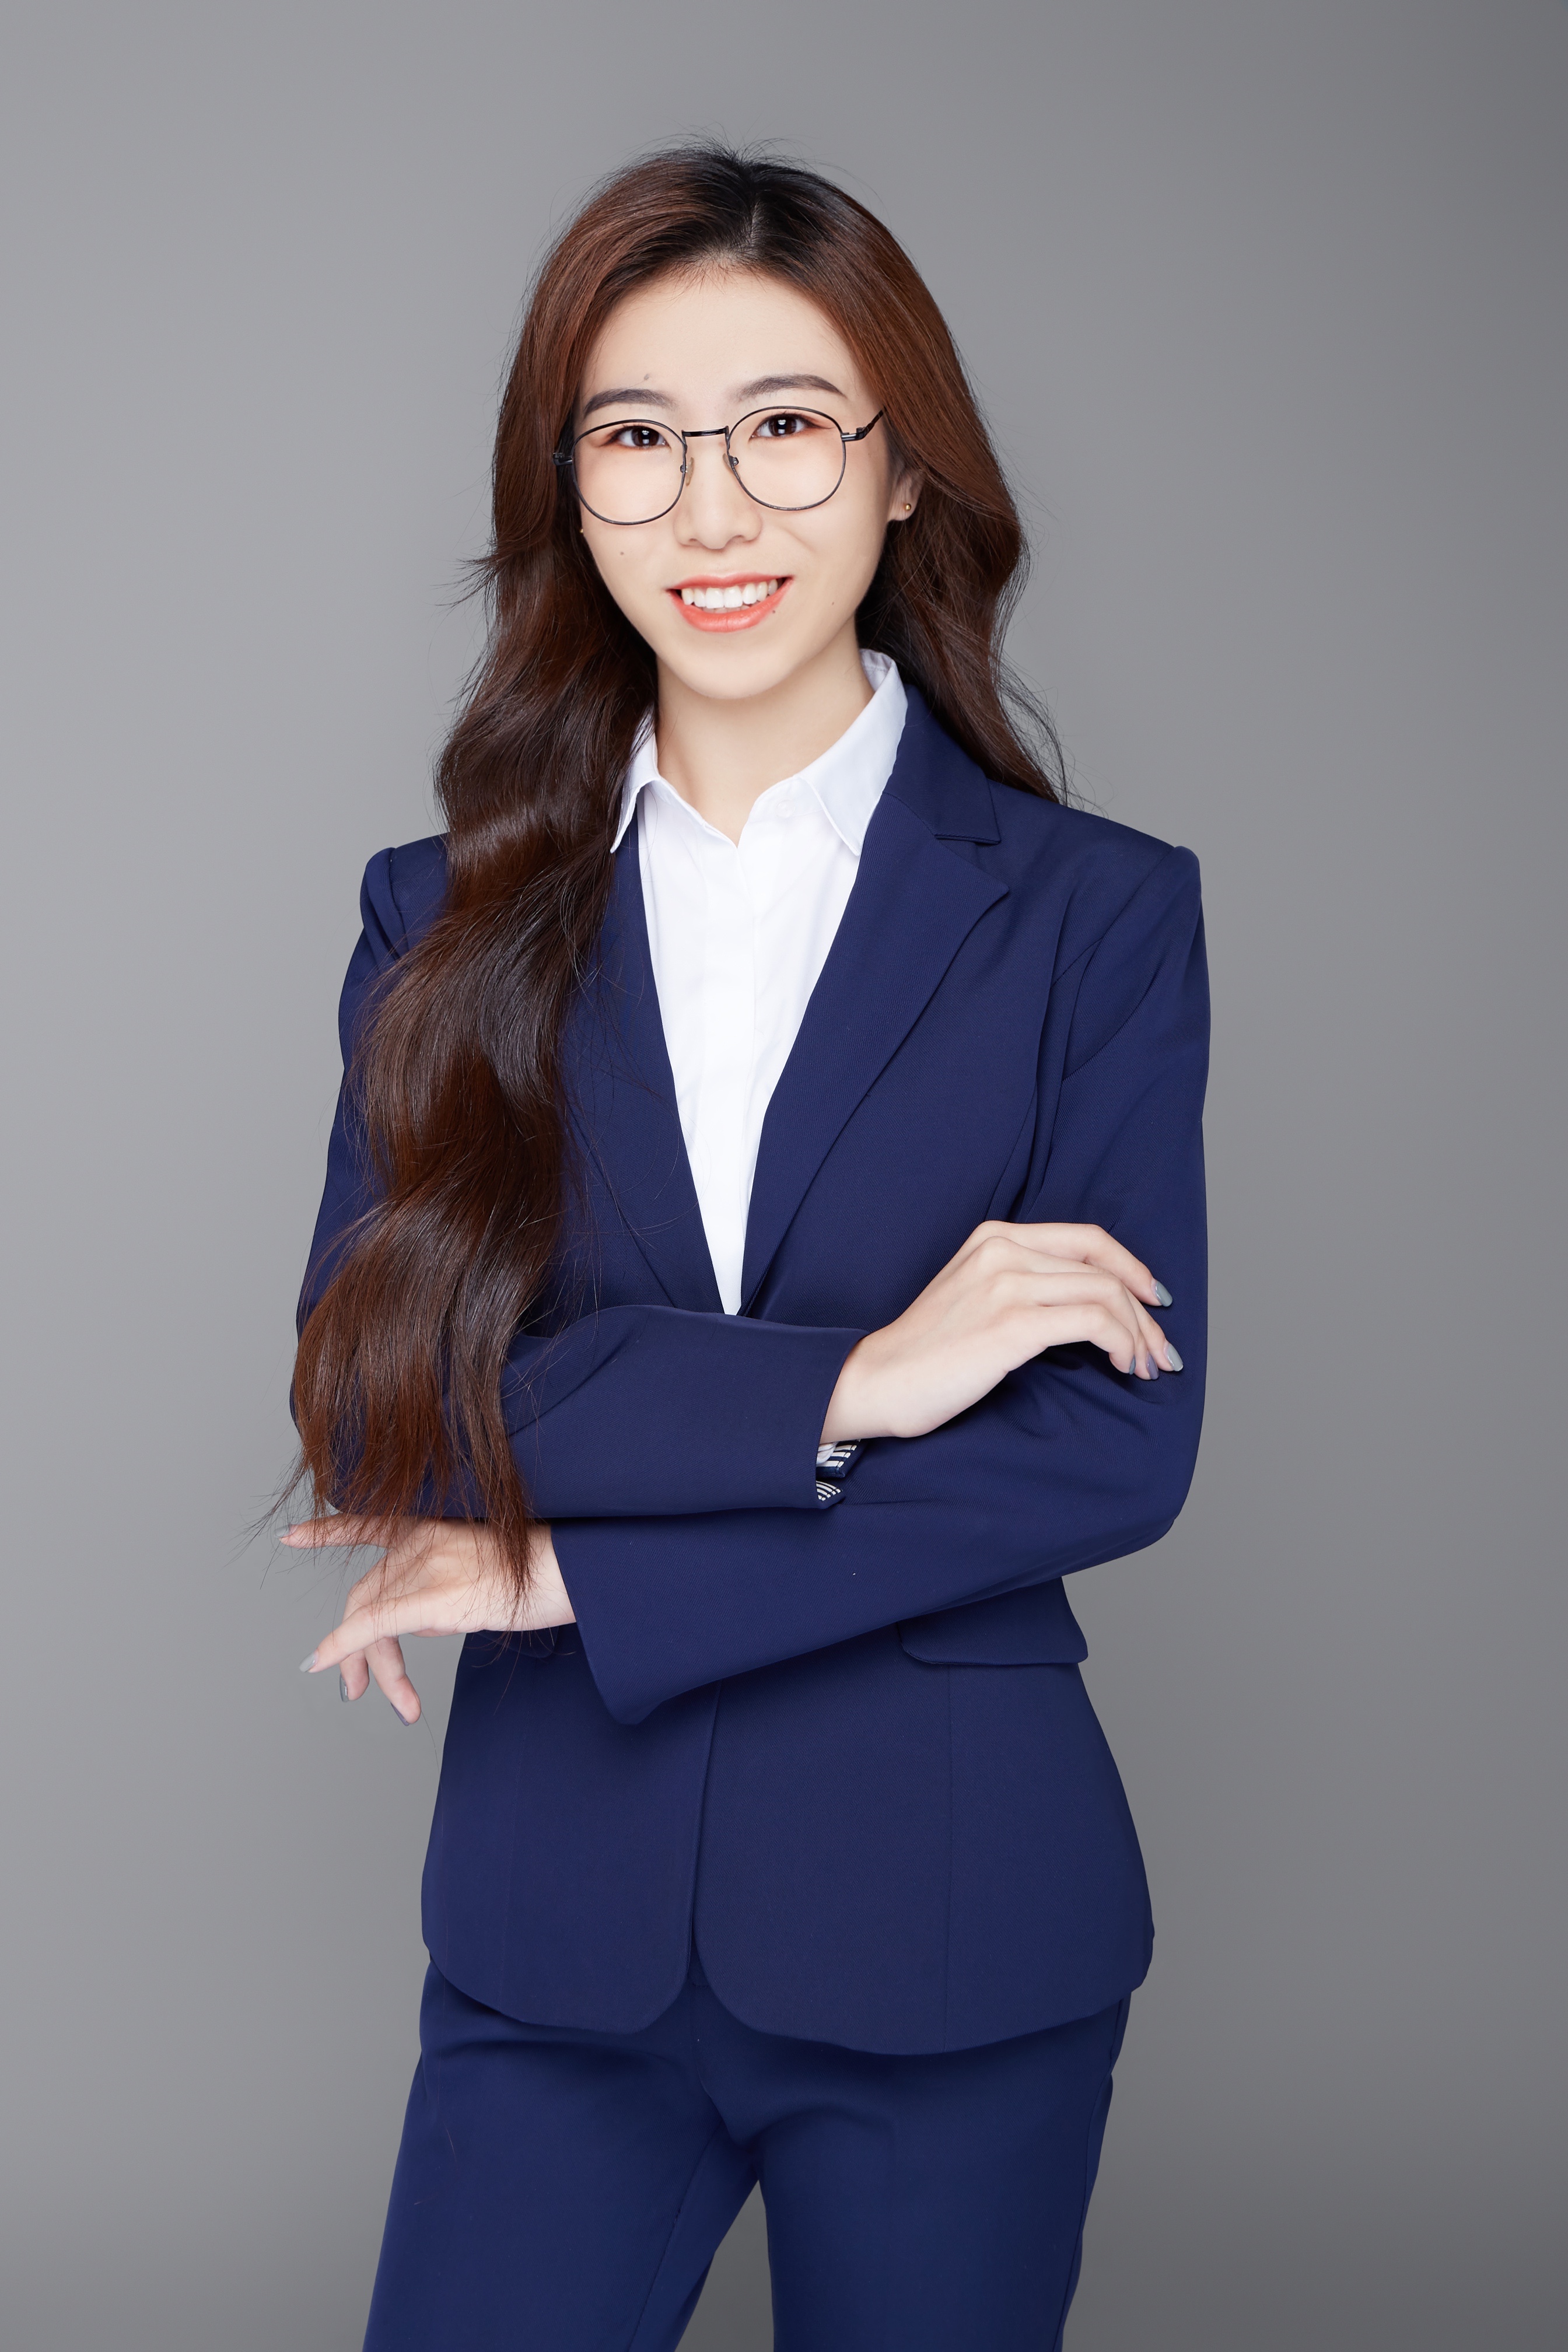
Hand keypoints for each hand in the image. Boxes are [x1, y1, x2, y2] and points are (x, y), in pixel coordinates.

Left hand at [286, 1517, 574, 1724]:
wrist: (577, 1569)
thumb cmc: (546, 1573)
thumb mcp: (485, 1573)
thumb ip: (445, 1587)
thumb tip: (420, 1624)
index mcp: (435, 1526)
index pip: (369, 1524)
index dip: (327, 1532)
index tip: (291, 1536)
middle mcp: (423, 1540)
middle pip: (367, 1595)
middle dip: (355, 1648)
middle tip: (355, 1689)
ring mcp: (428, 1566)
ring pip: (373, 1620)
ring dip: (376, 1670)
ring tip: (401, 1705)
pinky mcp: (436, 1597)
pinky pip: (375, 1625)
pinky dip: (344, 1645)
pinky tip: (327, 1664)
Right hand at [822, 1221, 1179, 1444]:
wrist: (878, 1380)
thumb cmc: (925, 1352)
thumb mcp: (973, 1296)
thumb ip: (1019, 1284)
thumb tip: (1082, 1308)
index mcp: (994, 1237)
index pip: (1086, 1240)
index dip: (1131, 1267)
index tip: (1153, 1301)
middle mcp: (1002, 1249)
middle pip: (1102, 1270)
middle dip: (1143, 1312)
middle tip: (1159, 1350)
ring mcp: (1007, 1283)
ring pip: (1105, 1294)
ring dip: (1138, 1333)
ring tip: (1146, 1365)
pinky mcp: (1012, 1323)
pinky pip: (1093, 1322)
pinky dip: (1121, 1343)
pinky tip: (1123, 1365)